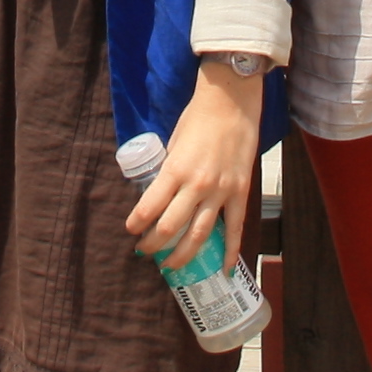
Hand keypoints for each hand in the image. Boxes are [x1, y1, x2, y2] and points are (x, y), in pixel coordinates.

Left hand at [123, 57, 261, 275]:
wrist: (231, 102)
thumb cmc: (198, 118)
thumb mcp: (174, 144)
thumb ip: (170, 171)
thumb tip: (162, 194)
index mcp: (174, 170)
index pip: (148, 208)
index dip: (136, 225)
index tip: (131, 231)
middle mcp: (196, 185)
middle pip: (169, 228)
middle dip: (153, 245)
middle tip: (146, 251)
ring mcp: (220, 191)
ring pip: (198, 236)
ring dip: (181, 255)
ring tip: (170, 265)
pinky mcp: (240, 192)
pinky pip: (234, 228)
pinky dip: (228, 251)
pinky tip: (222, 269)